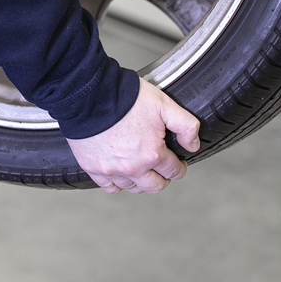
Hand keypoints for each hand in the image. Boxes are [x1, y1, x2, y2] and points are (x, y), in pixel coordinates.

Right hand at [65, 78, 200, 194]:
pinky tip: (120, 172)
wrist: (87, 93)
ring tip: (141, 168)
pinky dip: (118, 183)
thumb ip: (185, 124)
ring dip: (141, 181)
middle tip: (161, 168)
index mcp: (152, 153)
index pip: (174, 171)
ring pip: (133, 188)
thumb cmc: (122, 96)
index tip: (177, 162)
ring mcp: (111, 170)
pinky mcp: (93, 168)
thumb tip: (193, 145)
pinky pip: (110, 187)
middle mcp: (132, 167)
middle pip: (155, 186)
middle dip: (163, 178)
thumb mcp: (163, 103)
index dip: (179, 166)